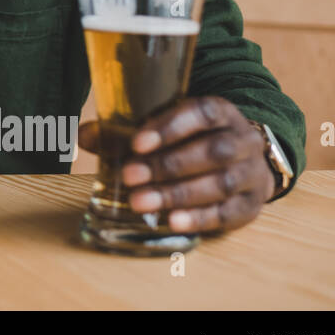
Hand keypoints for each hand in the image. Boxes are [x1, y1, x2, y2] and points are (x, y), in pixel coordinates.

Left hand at [78, 95, 275, 233]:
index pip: (202, 112)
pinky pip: (229, 213)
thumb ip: (126, 131)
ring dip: (178, 194)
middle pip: (212, 151)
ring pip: (221, 183)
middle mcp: (243, 139)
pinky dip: (199, 218)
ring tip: (140, 202)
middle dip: (168, 165)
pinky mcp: (252, 205)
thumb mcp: (168, 128)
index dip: (171, 127)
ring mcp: (252, 173)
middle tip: (130, 176)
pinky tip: (172, 222)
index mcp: (221, 112)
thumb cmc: (194, 140)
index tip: (136, 143)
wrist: (245, 161)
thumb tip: (83, 135)